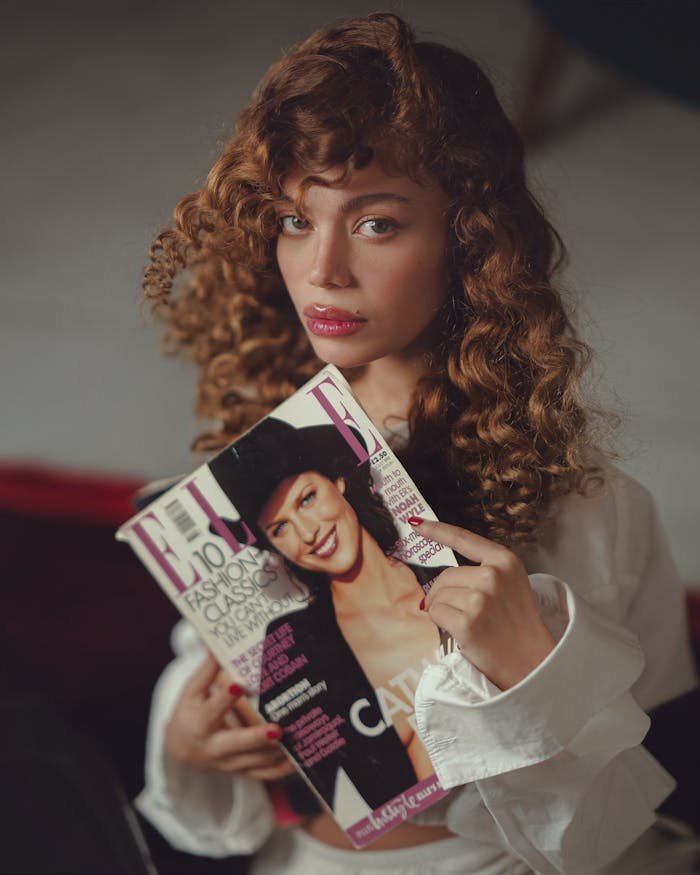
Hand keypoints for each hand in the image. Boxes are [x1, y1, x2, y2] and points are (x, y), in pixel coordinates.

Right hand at [164, 651, 295, 780]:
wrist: (181, 751)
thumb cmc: (189, 713)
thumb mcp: (191, 692)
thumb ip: (206, 671)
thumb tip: (215, 643)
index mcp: (199, 724)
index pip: (212, 710)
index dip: (224, 699)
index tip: (238, 685)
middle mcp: (213, 748)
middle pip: (235, 745)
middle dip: (256, 739)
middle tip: (277, 730)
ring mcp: (228, 763)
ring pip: (254, 762)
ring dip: (275, 752)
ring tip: (297, 737)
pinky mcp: (241, 772)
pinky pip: (263, 775)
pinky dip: (281, 770)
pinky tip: (298, 760)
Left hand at [412, 518, 555, 690]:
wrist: (533, 662)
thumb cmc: (517, 625)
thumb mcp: (510, 584)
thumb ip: (481, 572)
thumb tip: (438, 580)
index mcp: (505, 560)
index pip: (463, 539)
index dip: (436, 530)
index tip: (417, 524)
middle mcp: (493, 575)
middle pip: (445, 576)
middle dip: (440, 593)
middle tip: (453, 611)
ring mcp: (480, 598)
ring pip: (438, 596)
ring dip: (441, 610)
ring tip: (463, 622)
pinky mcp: (468, 622)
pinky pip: (436, 614)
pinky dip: (440, 623)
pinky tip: (459, 631)